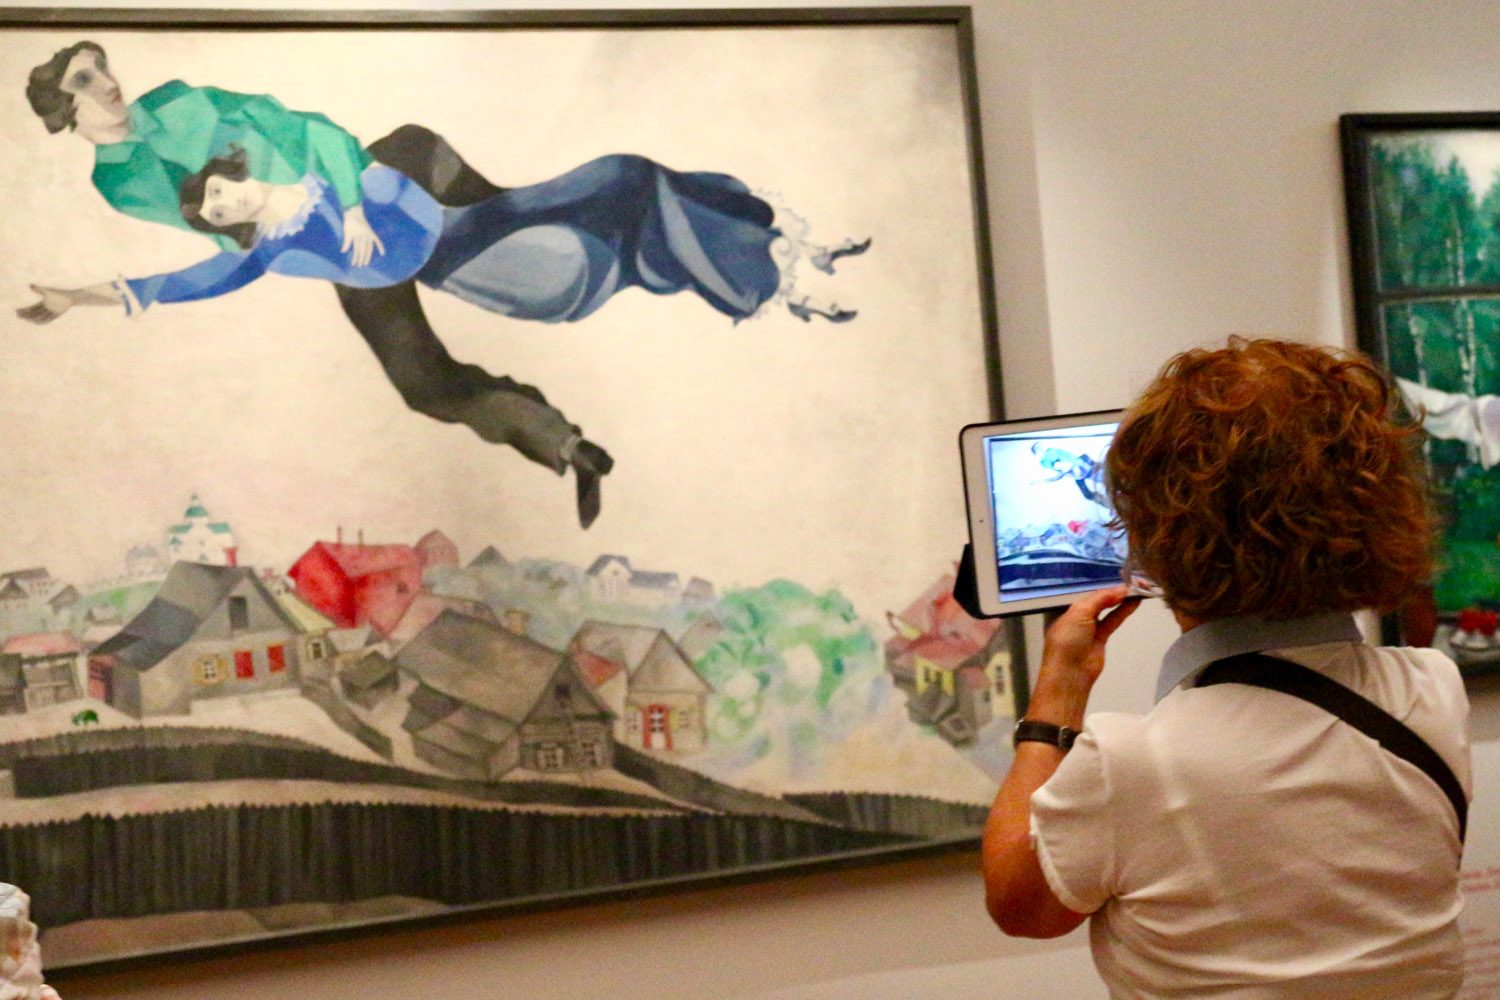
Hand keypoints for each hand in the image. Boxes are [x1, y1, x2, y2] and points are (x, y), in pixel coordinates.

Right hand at [15, 284, 73, 324]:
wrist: (71, 297)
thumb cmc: (59, 293)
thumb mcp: (47, 291)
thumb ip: (39, 289)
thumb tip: (30, 285)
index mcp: (43, 304)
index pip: (31, 308)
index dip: (24, 310)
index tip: (17, 311)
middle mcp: (46, 309)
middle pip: (34, 313)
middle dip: (26, 315)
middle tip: (18, 316)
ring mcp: (51, 312)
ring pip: (40, 317)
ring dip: (32, 318)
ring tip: (26, 319)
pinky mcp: (56, 315)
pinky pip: (48, 319)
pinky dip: (42, 321)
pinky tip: (36, 322)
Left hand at [341, 204, 384, 267]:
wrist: (354, 212)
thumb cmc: (349, 222)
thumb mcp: (347, 232)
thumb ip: (346, 242)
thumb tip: (343, 252)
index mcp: (357, 237)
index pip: (357, 250)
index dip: (355, 257)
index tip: (353, 264)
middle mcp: (364, 237)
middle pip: (363, 250)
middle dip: (361, 258)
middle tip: (360, 266)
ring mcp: (368, 235)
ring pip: (369, 248)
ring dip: (368, 256)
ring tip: (366, 263)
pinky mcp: (371, 233)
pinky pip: (377, 241)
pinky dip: (380, 246)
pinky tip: (382, 253)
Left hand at [1028, 586, 1140, 726]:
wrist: (1071, 672)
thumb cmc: (1068, 639)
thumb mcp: (1079, 613)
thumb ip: (1099, 599)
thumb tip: (1119, 590)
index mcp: (1065, 607)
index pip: (1086, 592)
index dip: (1103, 584)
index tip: (1120, 576)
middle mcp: (1076, 615)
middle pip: (1097, 599)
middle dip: (1113, 591)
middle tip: (1133, 581)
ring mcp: (1089, 627)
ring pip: (1107, 609)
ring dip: (1121, 600)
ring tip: (1137, 589)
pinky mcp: (1100, 637)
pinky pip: (1112, 620)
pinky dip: (1123, 611)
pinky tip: (1134, 602)